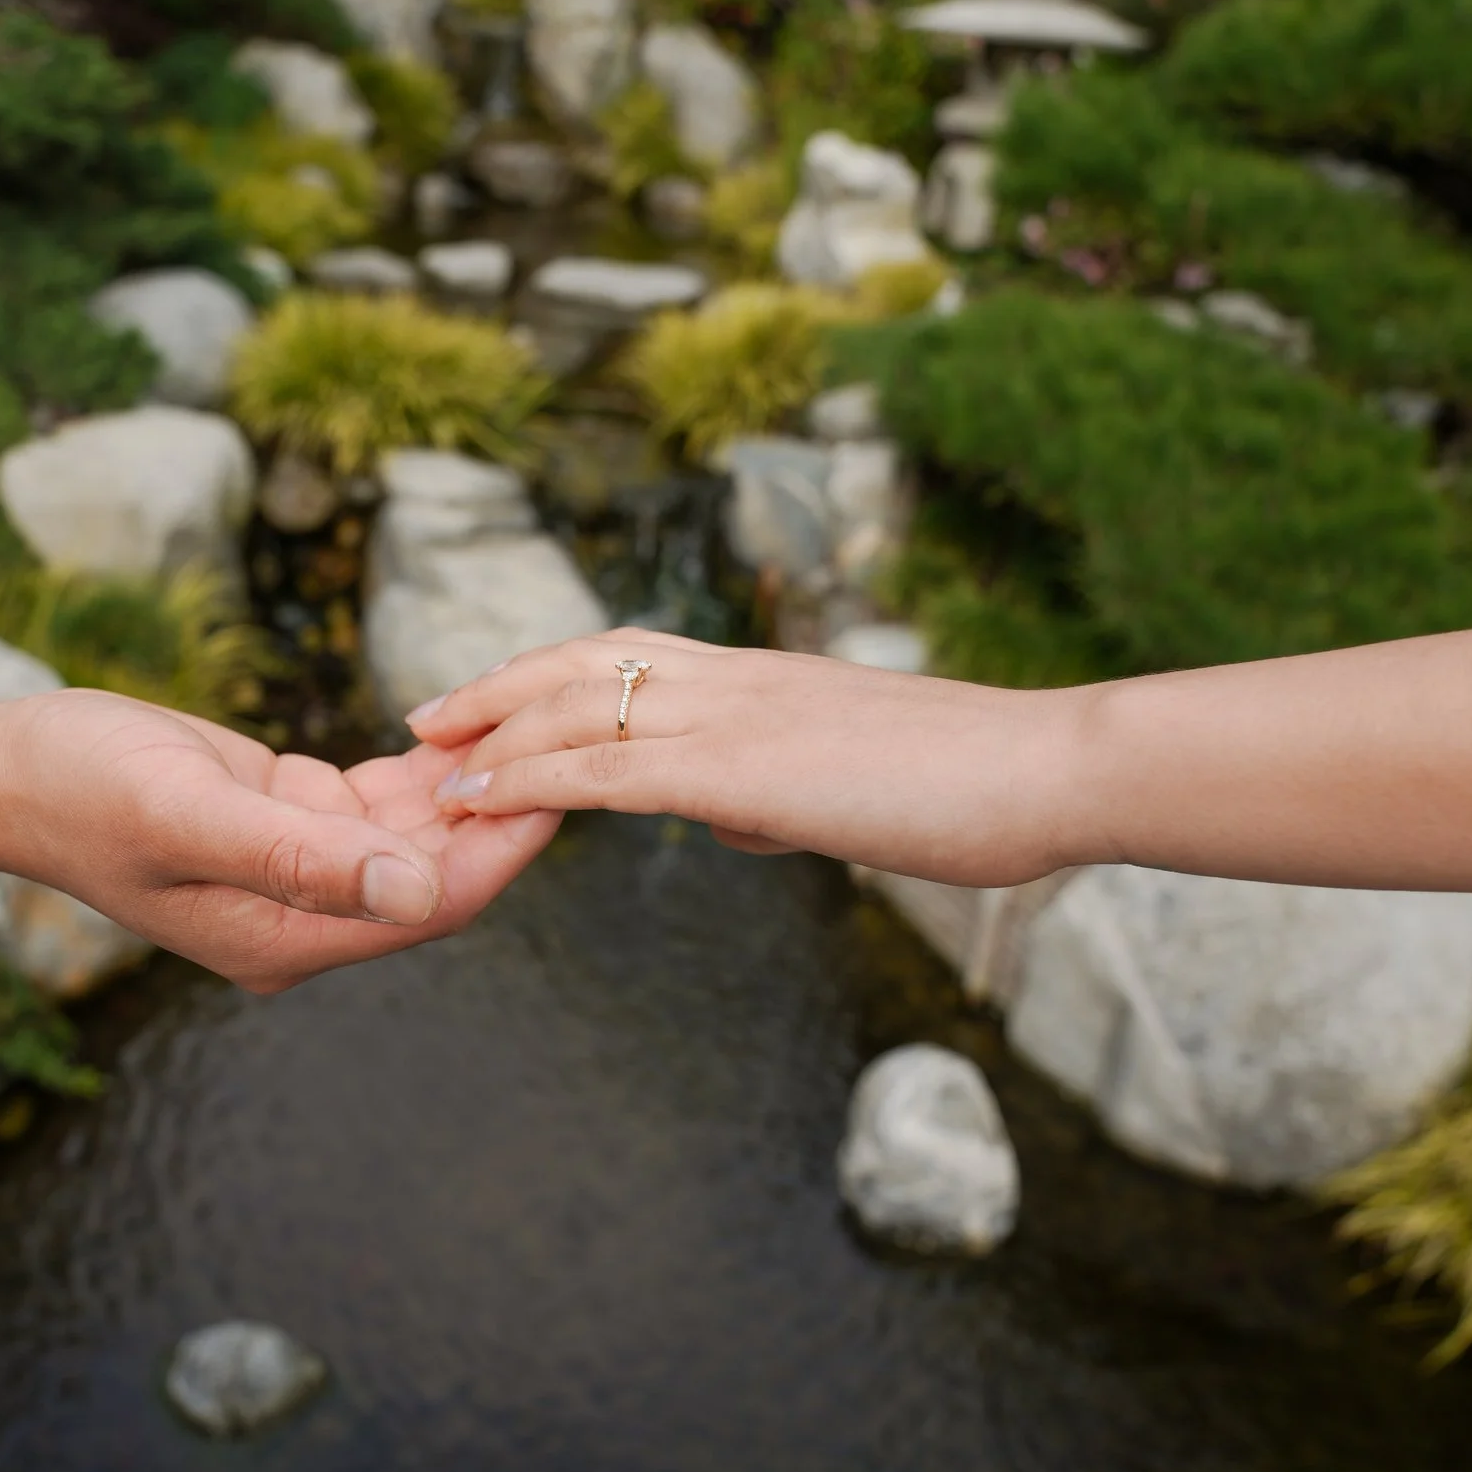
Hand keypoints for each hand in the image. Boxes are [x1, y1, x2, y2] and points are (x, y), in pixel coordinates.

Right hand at [0, 691, 560, 992]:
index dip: (501, 848)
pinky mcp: (291, 820)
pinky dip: (423, 768)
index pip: (429, 904)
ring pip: (416, 834)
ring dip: (468, 784)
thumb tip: (419, 893)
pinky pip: (381, 802)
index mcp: (285, 938)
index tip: (562, 783)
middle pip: (436, 873)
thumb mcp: (187, 813)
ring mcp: (299, 871)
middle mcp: (303, 917)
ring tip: (534, 721)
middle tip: (569, 736)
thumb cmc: (81, 789)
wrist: (9, 767)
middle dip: (500, 810)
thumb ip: (303, 858)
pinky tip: (467, 724)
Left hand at [402, 629, 1093, 888]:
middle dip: (494, 690)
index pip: (630, 657)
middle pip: (581, 662)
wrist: (1045, 769)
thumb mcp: (852, 785)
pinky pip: (605, 768)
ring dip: (490, 736)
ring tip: (427, 764)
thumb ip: (776, 790)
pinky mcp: (739, 767)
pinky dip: (529, 781)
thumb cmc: (974, 788)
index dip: (549, 675)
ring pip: (576, 707)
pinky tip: (481, 800)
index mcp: (762, 678)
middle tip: (427, 719)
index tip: (493, 699)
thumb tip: (723, 814)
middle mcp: (735, 678)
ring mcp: (734, 715)